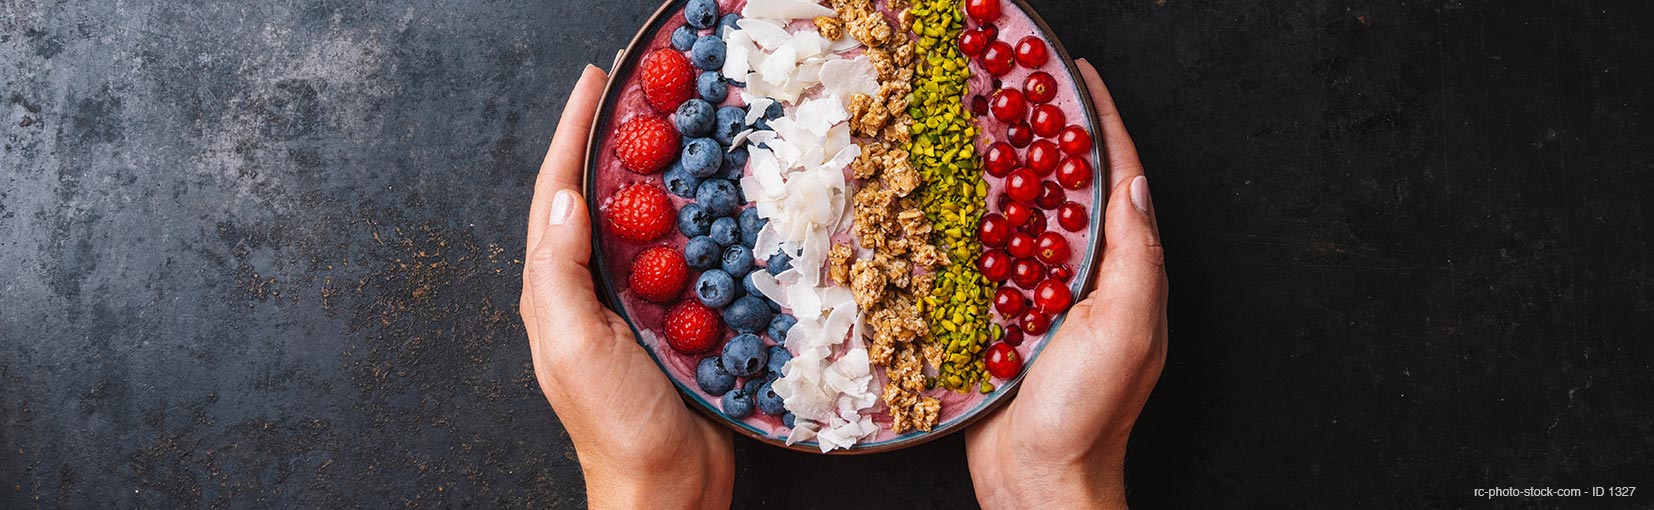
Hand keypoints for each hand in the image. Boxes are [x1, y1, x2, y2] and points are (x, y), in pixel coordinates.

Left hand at [521, 65, 733, 509]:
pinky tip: (717, 202)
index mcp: (555, 290)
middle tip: (640, 92)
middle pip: (599, 195)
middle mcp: (590, 289)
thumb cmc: (614, 426)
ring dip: (658, 172)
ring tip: (677, 129)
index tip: (596, 83)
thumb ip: (561, 273)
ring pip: (644, 221)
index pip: (557, 192)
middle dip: (613, 139)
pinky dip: (697, 220)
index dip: (573, 133)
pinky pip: (686, 256)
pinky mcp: (676, 319)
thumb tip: (566, 197)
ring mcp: (633, 304)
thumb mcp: (574, 346)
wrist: (668, 486)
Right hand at [966, 59, 1168, 509]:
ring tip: (974, 130)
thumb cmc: (1089, 413)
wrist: (1037, 480)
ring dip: (1000, 174)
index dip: (1101, 125)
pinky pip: (979, 262)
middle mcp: (1084, 279)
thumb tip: (1134, 187)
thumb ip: (1134, 259)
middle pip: (1065, 191)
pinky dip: (965, 226)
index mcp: (1123, 274)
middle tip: (1013, 93)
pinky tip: (941, 200)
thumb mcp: (1127, 330)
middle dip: (1044, 138)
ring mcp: (1037, 299)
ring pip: (1019, 219)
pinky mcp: (995, 320)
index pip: (1118, 181)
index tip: (1079, 79)